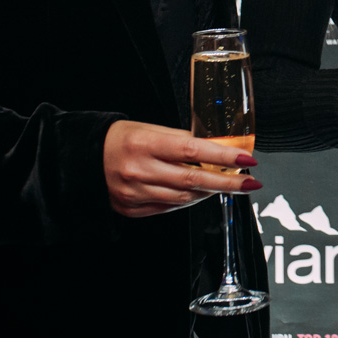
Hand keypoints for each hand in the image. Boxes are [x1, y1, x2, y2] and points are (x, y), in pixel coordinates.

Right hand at [104, 120, 258, 218]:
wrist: (86, 157)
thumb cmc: (122, 138)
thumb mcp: (151, 129)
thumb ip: (183, 139)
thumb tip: (219, 145)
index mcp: (145, 144)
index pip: (192, 150)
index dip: (223, 156)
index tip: (247, 159)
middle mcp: (139, 170)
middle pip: (193, 179)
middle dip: (228, 183)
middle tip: (251, 183)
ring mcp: (134, 193)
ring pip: (184, 197)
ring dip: (210, 191)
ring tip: (225, 184)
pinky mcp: (131, 209)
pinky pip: (169, 207)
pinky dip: (188, 200)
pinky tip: (198, 192)